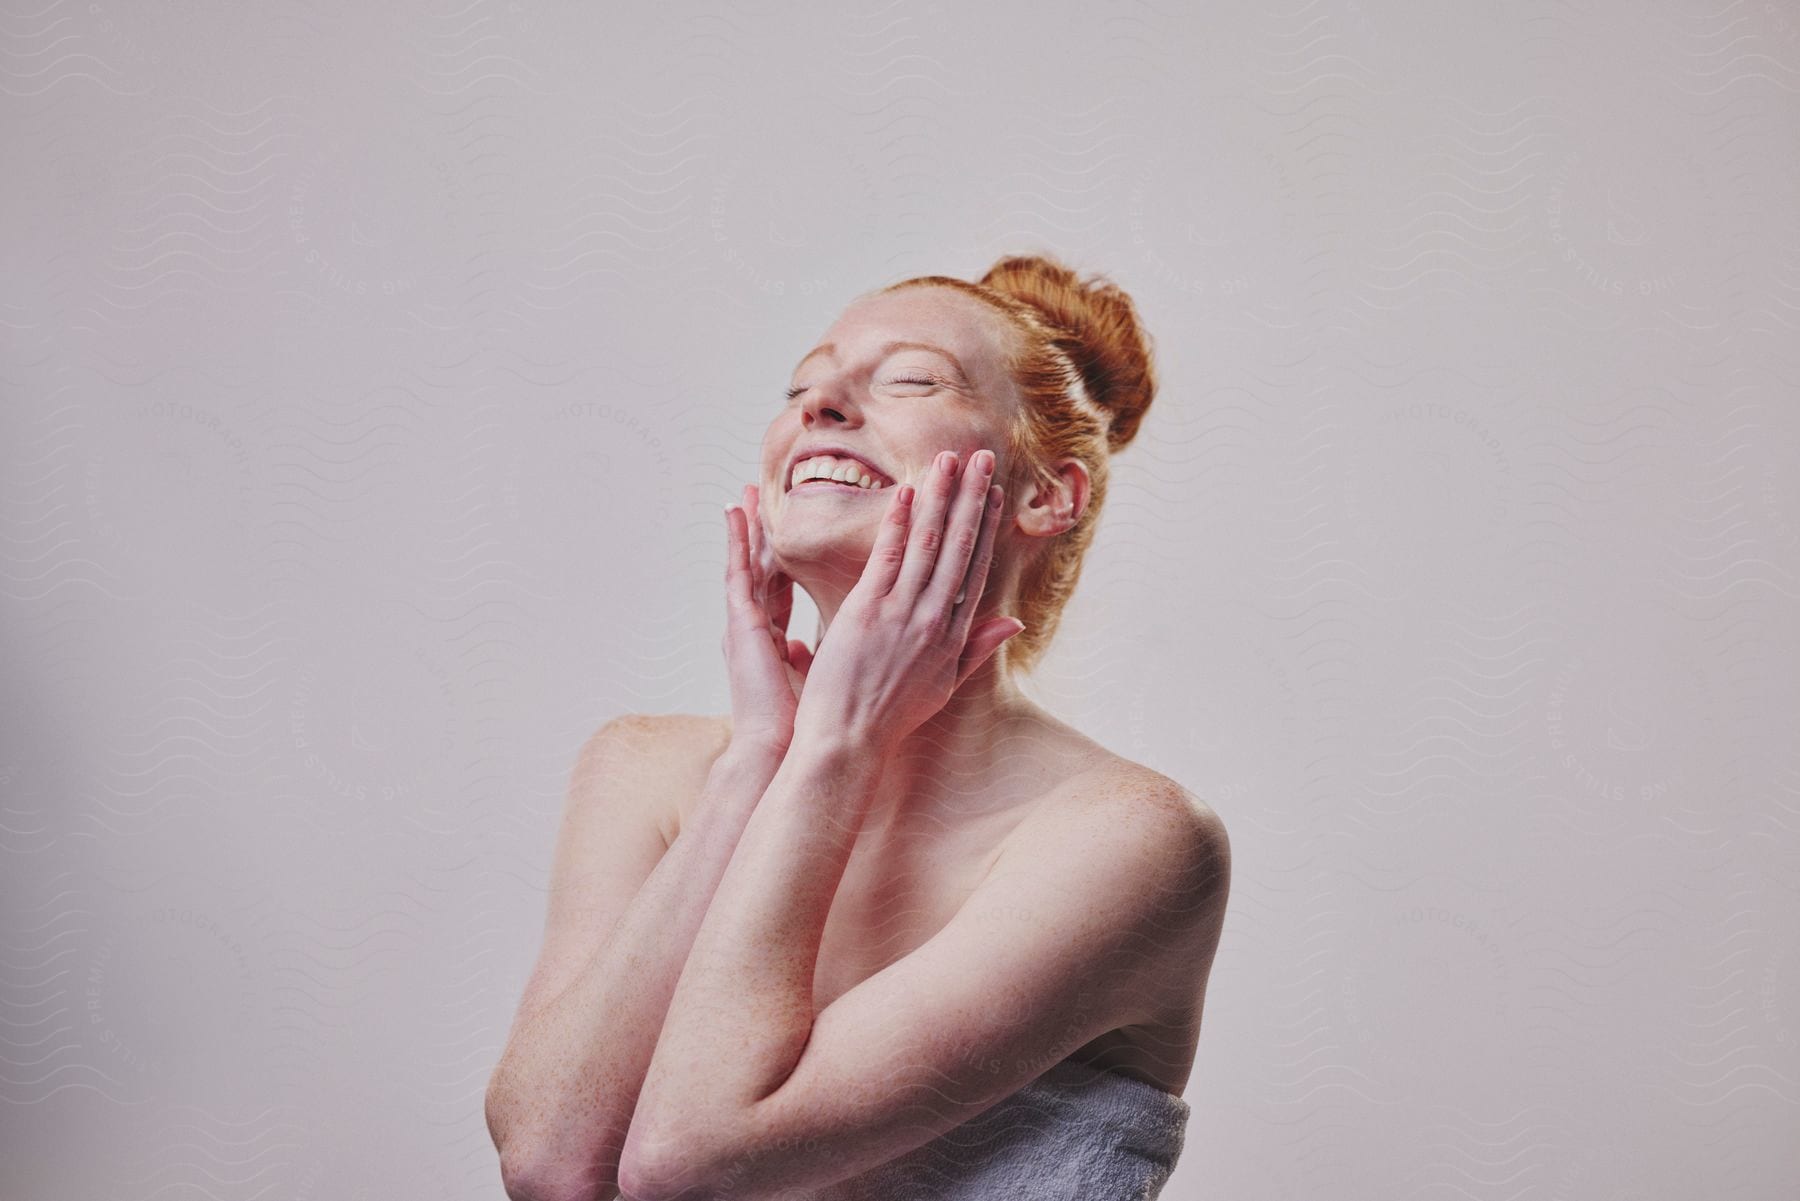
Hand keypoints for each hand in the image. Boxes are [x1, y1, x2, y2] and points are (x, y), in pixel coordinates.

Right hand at [722, 483, 812, 750]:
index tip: (785, 533)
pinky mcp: (741, 624)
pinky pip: (738, 571)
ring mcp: (745, 624)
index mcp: (773, 639)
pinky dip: (737, 539)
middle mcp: (755, 627)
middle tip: (762, 495)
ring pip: (749, 562)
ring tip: (746, 492)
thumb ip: (809, 659)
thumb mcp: (813, 680)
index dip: (783, 558)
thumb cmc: (803, 724)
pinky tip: (735, 511)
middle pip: (764, 568)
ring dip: (749, 527)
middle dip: (764, 533)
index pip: (781, 587)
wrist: (783, 749)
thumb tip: (808, 649)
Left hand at [791, 448, 1024, 756]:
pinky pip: (888, 559)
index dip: (986, 528)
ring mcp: (903, 614)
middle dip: (971, 498)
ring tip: (949, 459)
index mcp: (953, 637)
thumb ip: (978, 649)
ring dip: (939, 498)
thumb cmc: (890, 719)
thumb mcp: (944, 686)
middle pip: (959, 548)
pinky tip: (907, 492)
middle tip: (982, 456)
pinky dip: (897, 524)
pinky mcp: (868, 612)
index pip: (975, 569)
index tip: (994, 493)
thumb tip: (1014, 622)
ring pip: (928, 545)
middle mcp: (934, 620)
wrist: (849, 742)